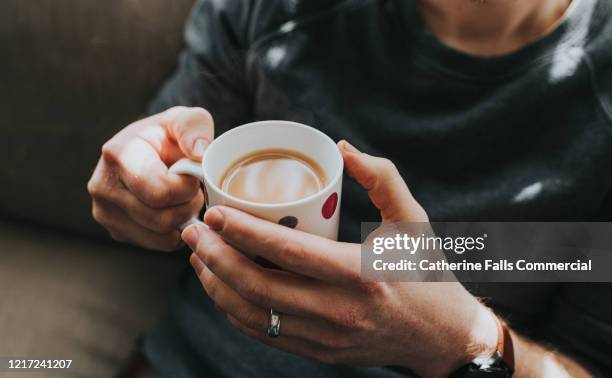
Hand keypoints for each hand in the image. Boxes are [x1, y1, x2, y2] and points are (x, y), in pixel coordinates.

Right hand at [88, 107, 211, 250]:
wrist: (148, 149)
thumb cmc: (170, 135)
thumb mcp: (185, 120)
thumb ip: (195, 127)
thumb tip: (198, 152)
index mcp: (119, 155)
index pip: (160, 193)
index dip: (188, 188)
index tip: (194, 174)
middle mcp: (103, 186)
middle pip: (162, 219)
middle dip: (189, 206)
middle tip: (194, 190)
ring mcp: (105, 212)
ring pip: (161, 237)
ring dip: (183, 220)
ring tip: (184, 198)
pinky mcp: (115, 230)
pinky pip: (157, 245)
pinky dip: (174, 232)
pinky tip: (174, 210)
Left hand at [182, 141, 497, 376]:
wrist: (441, 336)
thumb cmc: (425, 271)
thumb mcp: (412, 219)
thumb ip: (382, 177)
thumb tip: (342, 148)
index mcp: (360, 273)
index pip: (287, 252)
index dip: (243, 232)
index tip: (213, 214)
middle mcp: (338, 311)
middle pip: (258, 287)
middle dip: (215, 258)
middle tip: (192, 232)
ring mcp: (326, 337)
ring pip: (254, 315)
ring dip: (217, 286)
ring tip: (197, 257)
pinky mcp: (319, 352)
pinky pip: (265, 333)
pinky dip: (236, 310)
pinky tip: (222, 287)